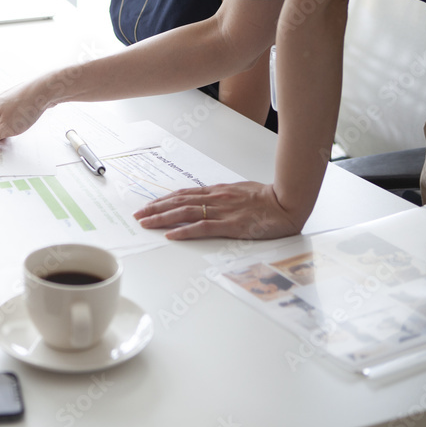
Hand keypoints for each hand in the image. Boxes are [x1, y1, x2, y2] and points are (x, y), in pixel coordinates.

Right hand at [0, 79, 50, 146]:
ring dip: (0, 130)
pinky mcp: (10, 101)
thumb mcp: (7, 129)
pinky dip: (8, 124)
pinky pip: (3, 117)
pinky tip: (21, 122)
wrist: (46, 88)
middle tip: (5, 138)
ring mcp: (0, 101)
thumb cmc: (27, 106)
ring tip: (18, 128)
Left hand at [133, 181, 304, 240]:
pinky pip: (203, 227)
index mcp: (217, 191)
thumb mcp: (240, 192)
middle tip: (138, 215)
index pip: (183, 194)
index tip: (148, 206)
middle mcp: (215, 199)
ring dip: (162, 218)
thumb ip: (222, 197)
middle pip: (178, 202)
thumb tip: (208, 199)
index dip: (163, 200)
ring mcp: (222, 211)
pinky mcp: (231, 225)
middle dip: (155, 209)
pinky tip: (171, 234)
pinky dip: (184, 230)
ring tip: (146, 223)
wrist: (287, 202)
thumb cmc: (267, 198)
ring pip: (185, 212)